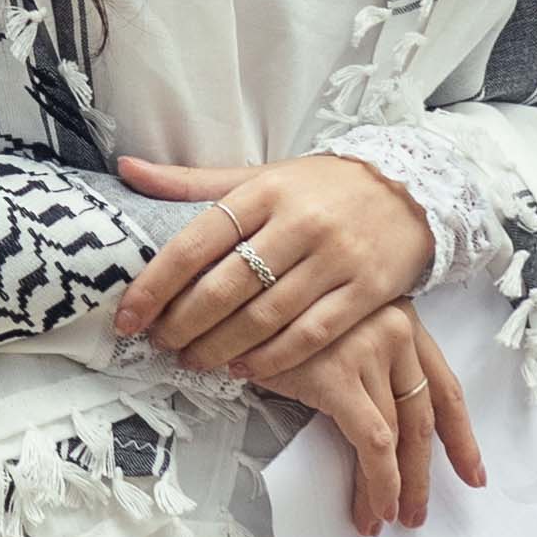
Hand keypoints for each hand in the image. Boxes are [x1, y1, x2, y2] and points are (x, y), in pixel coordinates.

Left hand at [116, 151, 435, 386]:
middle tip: (159, 344)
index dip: (156, 284)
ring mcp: (336, 258)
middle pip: (227, 285)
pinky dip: (273, 358)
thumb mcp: (258, 176)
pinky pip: (311, 333)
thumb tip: (127, 168)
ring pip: (266, 315)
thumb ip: (193, 182)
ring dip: (221, 346)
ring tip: (192, 361)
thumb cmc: (319, 188)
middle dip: (185, 323)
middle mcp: (298, 222)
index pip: (196, 241)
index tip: (128, 316)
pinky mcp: (367, 290)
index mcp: (263, 191)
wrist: (410, 189)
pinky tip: (244, 368)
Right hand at [270, 305, 490, 534]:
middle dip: (423, 474)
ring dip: (395, 487)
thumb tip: (387, 437)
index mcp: (401, 317)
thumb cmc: (276, 319)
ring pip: (399, 437)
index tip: (472, 474)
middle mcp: (395, 328)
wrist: (228, 296)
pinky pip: (372, 443)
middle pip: (424, 418)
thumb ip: (371, 367)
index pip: (444, 387)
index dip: (461, 437)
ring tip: (386, 518)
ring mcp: (369, 349)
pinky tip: (373, 506)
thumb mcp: (339, 332)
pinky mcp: (339, 374)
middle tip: (417, 513)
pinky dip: (378, 481)